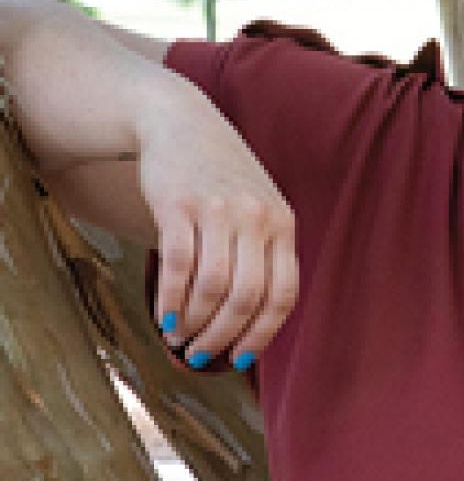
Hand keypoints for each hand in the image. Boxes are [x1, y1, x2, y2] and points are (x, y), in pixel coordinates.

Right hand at [140, 91, 298, 370]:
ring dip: (193, 323)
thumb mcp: (258, 208)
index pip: (284, 294)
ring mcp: (220, 211)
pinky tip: (163, 317)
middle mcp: (258, 219)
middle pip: (246, 298)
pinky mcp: (180, 206)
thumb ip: (261, 253)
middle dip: (222, 337)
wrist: (181, 122)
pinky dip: (170, 301)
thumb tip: (248, 322)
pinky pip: (178, 266)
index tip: (241, 358)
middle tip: (199, 356)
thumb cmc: (220, 177)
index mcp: (283, 225)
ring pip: (212, 288)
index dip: (262, 333)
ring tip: (177, 338)